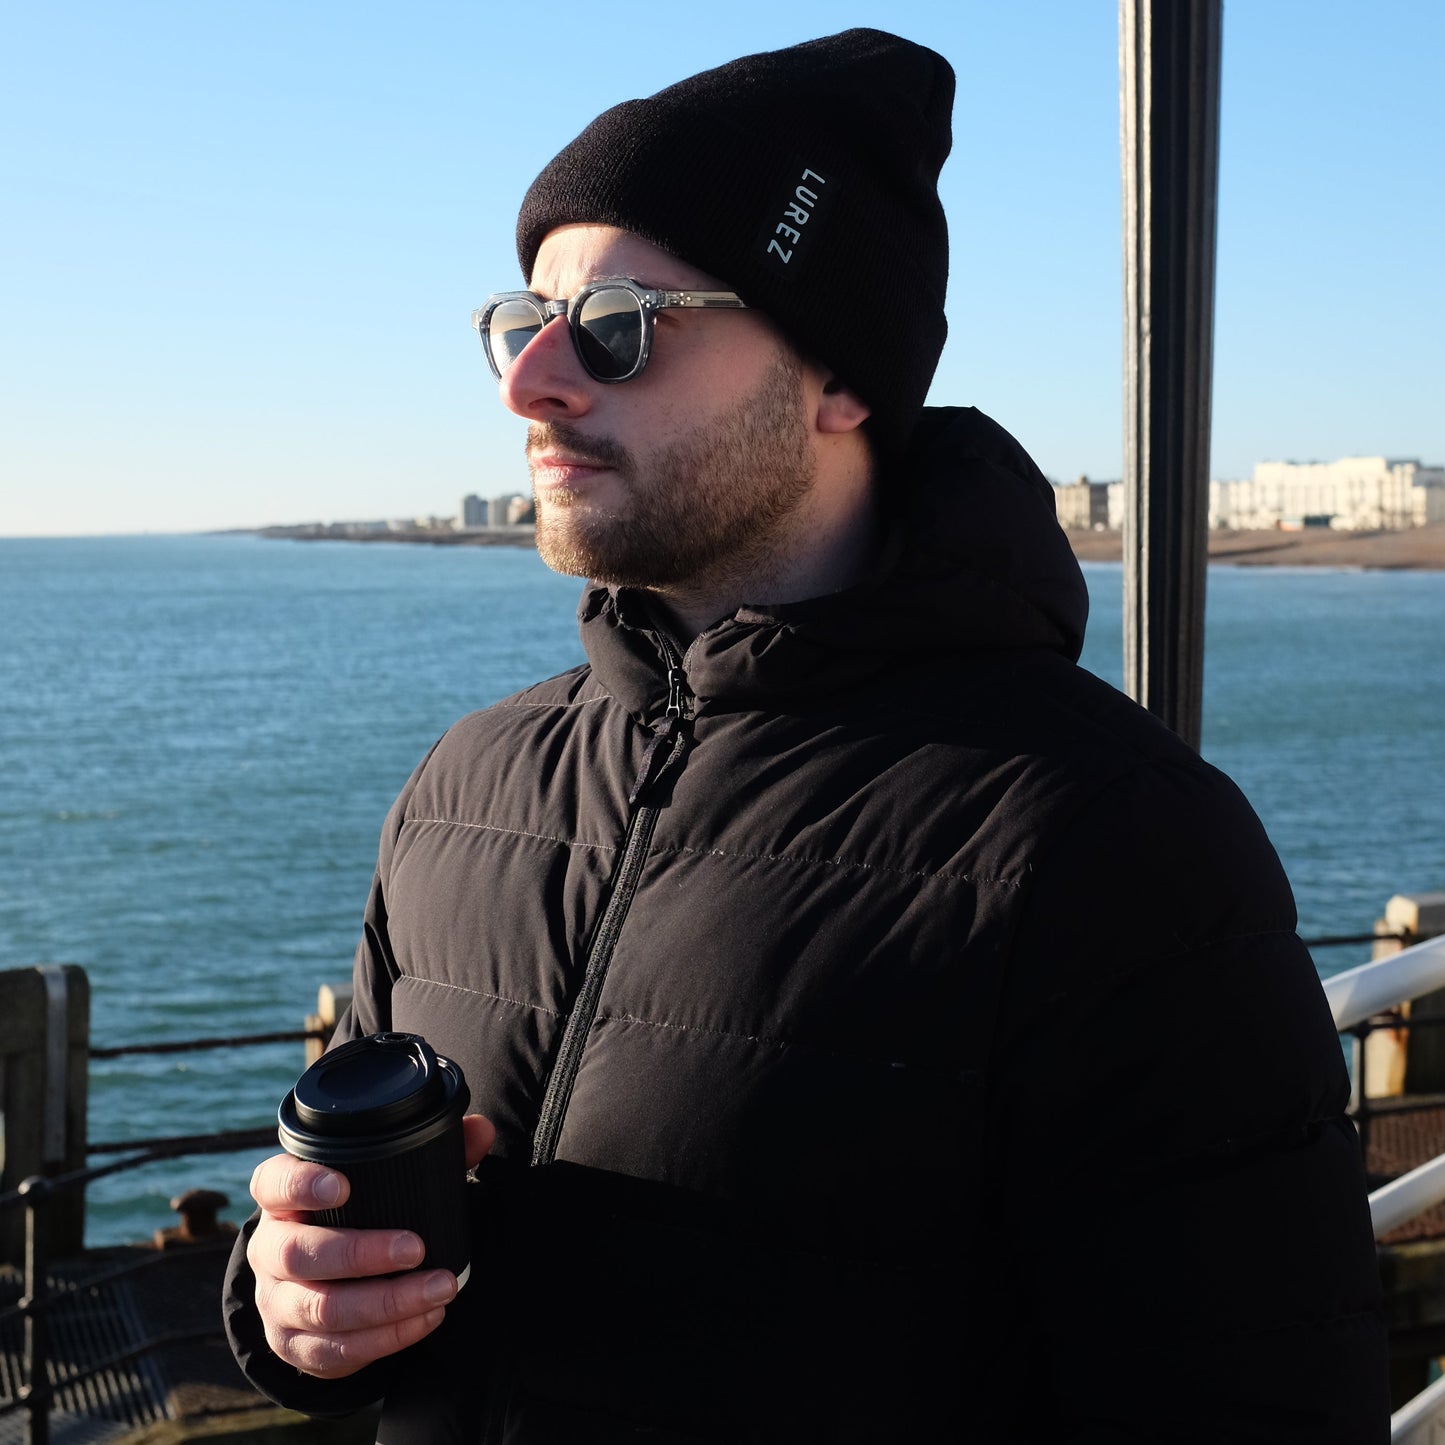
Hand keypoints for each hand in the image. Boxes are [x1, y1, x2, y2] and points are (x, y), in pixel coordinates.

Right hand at [246, 1113, 495, 1378]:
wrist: (320, 1277)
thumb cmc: (356, 1213)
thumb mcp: (382, 1179)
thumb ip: (432, 1149)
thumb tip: (480, 1130)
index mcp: (282, 1199)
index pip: (274, 1183)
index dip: (301, 1184)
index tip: (343, 1185)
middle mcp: (269, 1249)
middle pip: (298, 1253)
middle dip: (360, 1253)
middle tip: (416, 1248)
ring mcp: (277, 1301)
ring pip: (321, 1308)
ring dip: (386, 1302)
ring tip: (440, 1288)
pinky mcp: (294, 1345)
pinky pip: (336, 1350)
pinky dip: (387, 1338)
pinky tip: (426, 1318)